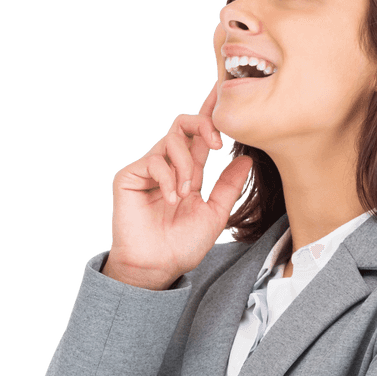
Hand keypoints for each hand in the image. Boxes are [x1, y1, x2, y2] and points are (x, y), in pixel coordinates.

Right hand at [105, 83, 252, 288]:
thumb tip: (246, 159)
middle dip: (203, 126)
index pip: (201, 136)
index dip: (213, 118)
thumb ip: (228, 186)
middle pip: (184, 124)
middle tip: (216, 144)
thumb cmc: (183, 245)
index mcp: (190, 171)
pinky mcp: (130, 176)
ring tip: (187, 193)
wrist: (156, 266)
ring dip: (185, 165)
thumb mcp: (215, 214)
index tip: (228, 108)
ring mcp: (148, 169)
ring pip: (171, 140)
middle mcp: (169, 165)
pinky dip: (167, 178)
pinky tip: (171, 198)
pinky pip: (153, 161)